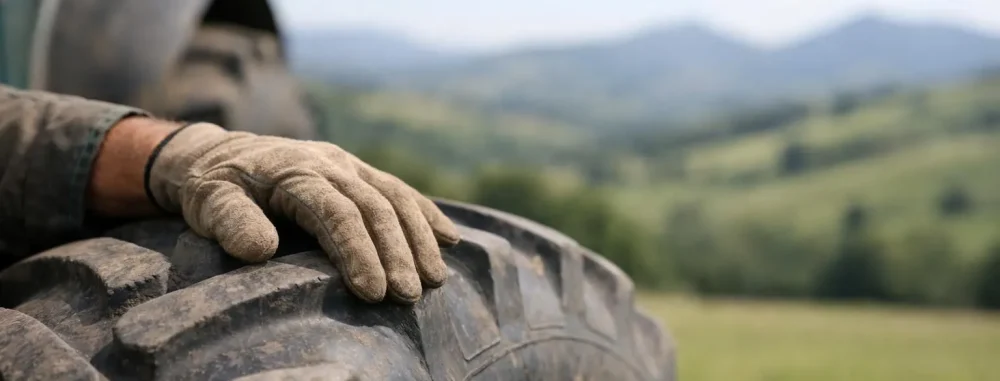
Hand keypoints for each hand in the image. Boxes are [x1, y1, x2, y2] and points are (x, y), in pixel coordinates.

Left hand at [145, 123, 460, 302]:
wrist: (222, 156)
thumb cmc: (214, 187)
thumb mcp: (208, 201)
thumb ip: (231, 222)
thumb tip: (262, 250)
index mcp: (296, 170)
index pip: (337, 212)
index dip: (358, 252)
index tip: (372, 293)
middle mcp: (331, 163)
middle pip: (375, 207)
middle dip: (397, 253)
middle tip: (409, 296)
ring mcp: (350, 164)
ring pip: (396, 197)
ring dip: (419, 239)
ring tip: (435, 279)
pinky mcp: (361, 171)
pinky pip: (401, 190)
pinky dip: (427, 214)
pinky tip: (450, 239)